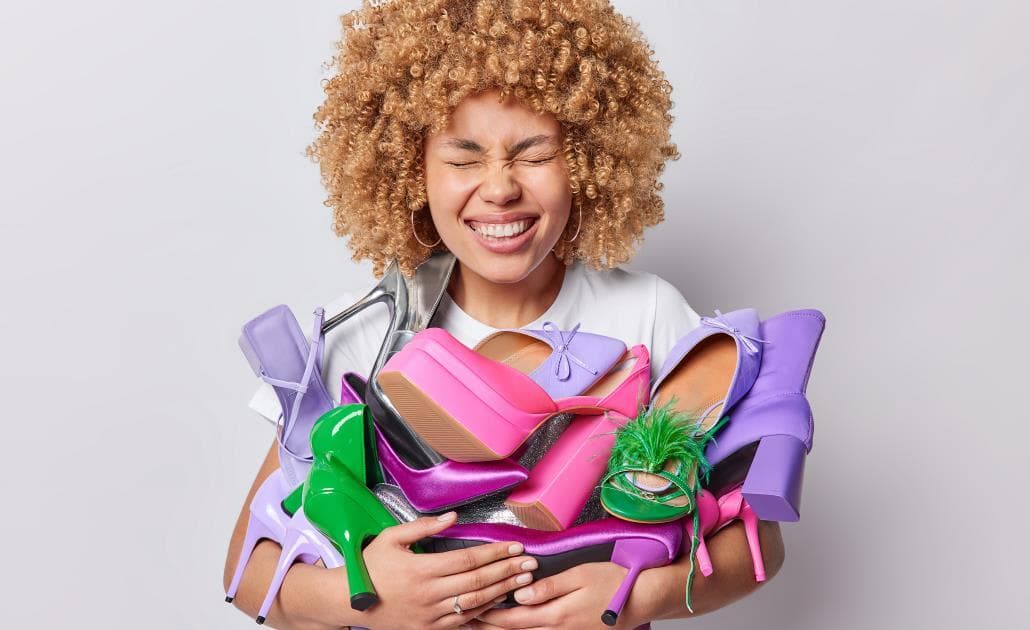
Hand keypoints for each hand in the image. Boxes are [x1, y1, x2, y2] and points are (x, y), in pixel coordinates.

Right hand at [355, 512, 538, 629]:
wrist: (349, 602)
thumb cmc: (370, 567)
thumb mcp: (392, 538)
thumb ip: (423, 526)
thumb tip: (453, 517)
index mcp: (421, 569)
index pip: (467, 560)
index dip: (494, 553)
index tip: (514, 546)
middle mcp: (428, 594)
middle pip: (477, 581)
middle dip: (507, 571)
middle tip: (530, 563)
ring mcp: (430, 615)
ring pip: (475, 603)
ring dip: (503, 591)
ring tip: (523, 581)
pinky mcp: (429, 629)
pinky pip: (463, 621)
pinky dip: (484, 611)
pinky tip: (501, 601)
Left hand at [471, 562, 650, 628]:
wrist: (640, 600)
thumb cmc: (611, 582)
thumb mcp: (579, 576)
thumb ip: (548, 587)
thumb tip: (519, 595)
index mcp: (557, 615)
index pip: (513, 619)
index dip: (489, 616)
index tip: (469, 610)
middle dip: (488, 627)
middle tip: (464, 620)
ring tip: (480, 625)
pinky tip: (512, 627)